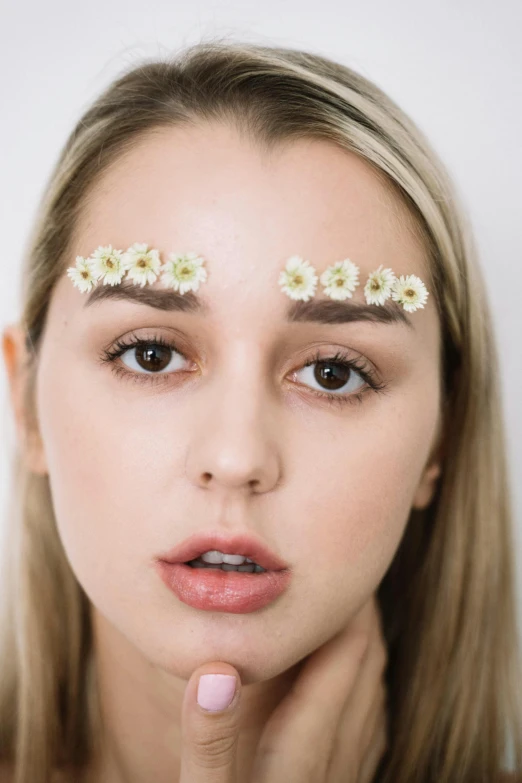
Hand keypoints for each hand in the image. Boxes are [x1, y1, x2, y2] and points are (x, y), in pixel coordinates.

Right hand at [179, 593, 388, 781]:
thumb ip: (209, 743)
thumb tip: (215, 672)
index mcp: (302, 756)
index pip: (344, 654)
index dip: (344, 603)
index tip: (334, 559)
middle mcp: (335, 763)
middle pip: (365, 665)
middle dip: (357, 614)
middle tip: (340, 572)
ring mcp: (343, 780)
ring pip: (370, 695)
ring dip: (360, 648)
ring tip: (340, 612)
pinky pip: (366, 727)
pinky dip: (359, 688)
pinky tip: (342, 684)